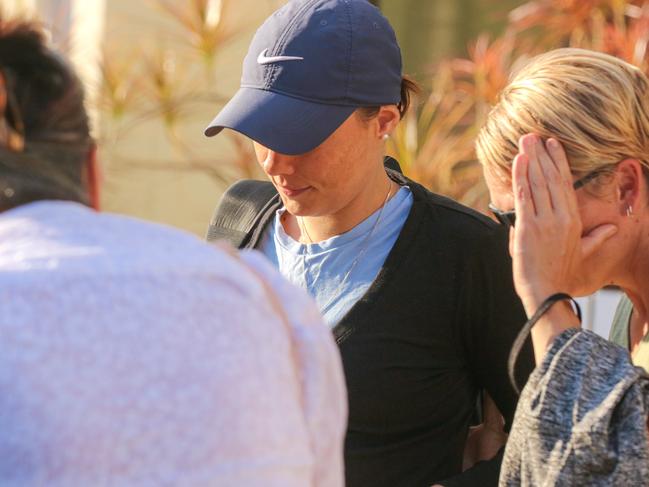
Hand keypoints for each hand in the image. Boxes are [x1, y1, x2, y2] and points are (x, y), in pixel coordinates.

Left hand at [511, 135, 617, 314]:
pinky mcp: (527, 228)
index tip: (553, 144)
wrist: (547, 292)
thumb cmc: (563, 275)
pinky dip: (520, 177)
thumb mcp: (583, 253)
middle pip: (551, 178)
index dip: (558, 162)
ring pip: (537, 183)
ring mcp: (544, 221)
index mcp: (573, 220)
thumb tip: (612, 227)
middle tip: (534, 135)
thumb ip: (596, 237)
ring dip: (530, 160)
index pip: (565, 184)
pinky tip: (518, 162)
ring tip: (525, 141)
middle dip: (542, 155)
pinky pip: (523, 197)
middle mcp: (560, 216)